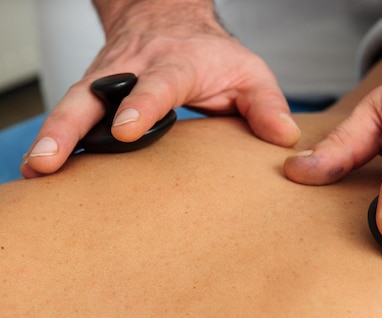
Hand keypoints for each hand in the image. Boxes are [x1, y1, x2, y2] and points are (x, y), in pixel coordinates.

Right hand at [22, 0, 299, 177]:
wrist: (168, 20)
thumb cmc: (213, 55)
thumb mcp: (250, 73)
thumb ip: (267, 104)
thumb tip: (285, 139)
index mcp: (175, 65)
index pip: (158, 84)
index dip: (142, 105)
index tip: (127, 130)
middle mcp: (132, 69)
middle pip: (94, 94)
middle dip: (70, 126)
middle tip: (49, 160)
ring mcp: (106, 79)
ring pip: (72, 104)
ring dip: (52, 136)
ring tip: (36, 172)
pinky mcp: (93, 90)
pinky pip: (71, 114)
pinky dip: (55, 138)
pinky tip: (41, 169)